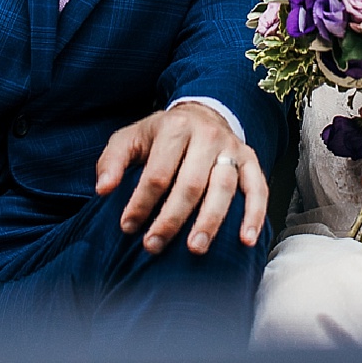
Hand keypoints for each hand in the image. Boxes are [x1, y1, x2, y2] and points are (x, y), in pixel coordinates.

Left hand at [95, 104, 266, 255]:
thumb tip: (103, 189)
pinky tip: (247, 240)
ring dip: (209, 222)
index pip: (158, 172)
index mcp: (175, 127)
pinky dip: (255, 214)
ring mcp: (232, 148)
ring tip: (195, 249)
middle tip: (153, 245)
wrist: (202, 114)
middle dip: (171, 219)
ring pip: (224, 188)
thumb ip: (112, 161)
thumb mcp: (131, 138)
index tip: (127, 227)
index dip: (141, 203)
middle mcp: (207, 135)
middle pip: (190, 184)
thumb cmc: (161, 136)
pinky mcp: (250, 160)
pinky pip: (258, 188)